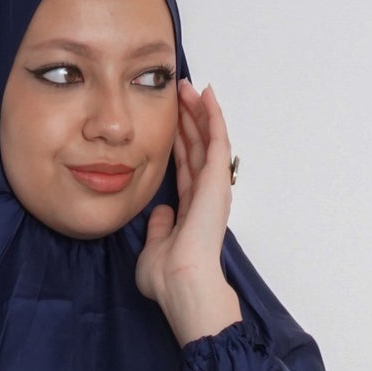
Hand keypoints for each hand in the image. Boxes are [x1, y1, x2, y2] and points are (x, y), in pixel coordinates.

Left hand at [135, 80, 243, 346]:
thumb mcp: (154, 249)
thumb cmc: (167, 277)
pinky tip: (207, 95)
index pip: (186, 168)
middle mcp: (206, 196)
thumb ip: (158, 230)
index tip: (171, 122)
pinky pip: (216, 140)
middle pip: (198, 148)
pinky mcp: (217, 179)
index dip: (180, 144)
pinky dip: (213, 116)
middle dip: (190, 120)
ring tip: (191, 87)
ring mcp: (214, 186)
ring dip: (201, 112)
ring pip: (208, 139)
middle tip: (181, 94)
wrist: (181, 283)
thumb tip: (160, 215)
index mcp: (192, 211)